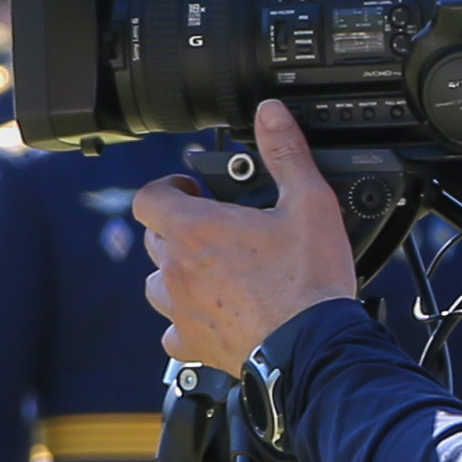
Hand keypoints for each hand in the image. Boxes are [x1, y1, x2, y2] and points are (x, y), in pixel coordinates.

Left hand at [134, 102, 360, 367]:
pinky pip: (173, 331)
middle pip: (155, 239)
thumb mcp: (308, 202)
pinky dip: (187, 320)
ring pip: (158, 284)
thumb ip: (285, 152)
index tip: (190, 189)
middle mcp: (178, 269)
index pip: (149, 198)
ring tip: (213, 271)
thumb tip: (271, 114)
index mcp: (197, 229)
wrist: (313, 347)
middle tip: (215, 228)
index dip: (167, 187)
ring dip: (178, 273)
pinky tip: (214, 315)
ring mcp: (181, 309)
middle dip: (179, 228)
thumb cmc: (308, 280)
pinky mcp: (193, 344)